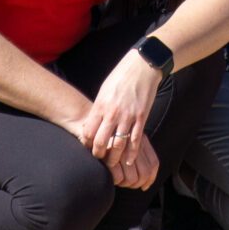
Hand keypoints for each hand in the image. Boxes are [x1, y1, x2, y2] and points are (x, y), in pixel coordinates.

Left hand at [81, 49, 162, 163]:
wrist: (142, 66)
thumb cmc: (120, 76)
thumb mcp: (104, 90)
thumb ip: (98, 108)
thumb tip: (91, 124)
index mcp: (100, 106)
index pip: (88, 132)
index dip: (86, 143)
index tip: (88, 147)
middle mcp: (113, 113)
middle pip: (101, 142)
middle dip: (98, 154)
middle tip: (99, 159)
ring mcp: (128, 117)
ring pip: (118, 145)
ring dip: (114, 158)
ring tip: (113, 163)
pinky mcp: (141, 118)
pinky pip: (135, 140)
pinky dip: (132, 153)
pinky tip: (128, 160)